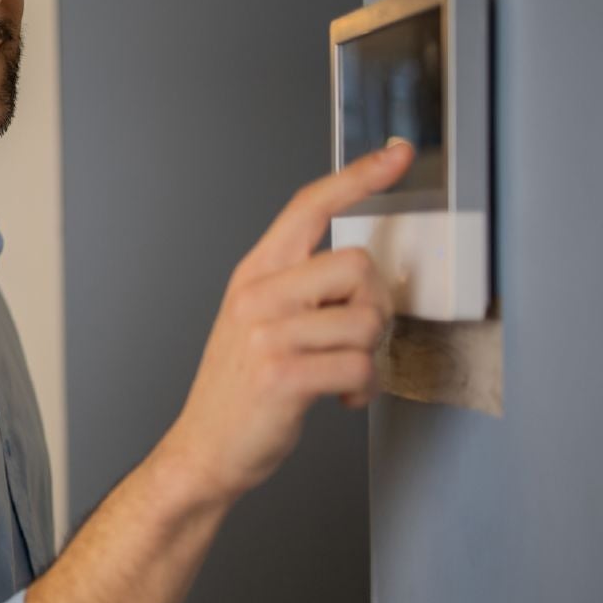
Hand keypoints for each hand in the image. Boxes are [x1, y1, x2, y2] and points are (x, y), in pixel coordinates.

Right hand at [164, 141, 414, 500]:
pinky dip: (362, 389)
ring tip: (343, 375)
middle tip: (357, 339)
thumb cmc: (240, 390)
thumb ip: (299, 290)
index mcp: (254, 274)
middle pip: (357, 265)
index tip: (396, 154)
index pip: (308, 206)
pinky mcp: (282, 375)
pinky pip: (359, 366)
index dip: (358, 177)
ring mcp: (267, 334)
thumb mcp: (257, 323)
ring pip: (365, 320)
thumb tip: (365, 275)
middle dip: (375, 306)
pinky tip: (340, 398)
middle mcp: (257, 295)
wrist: (206, 448)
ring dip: (369, 356)